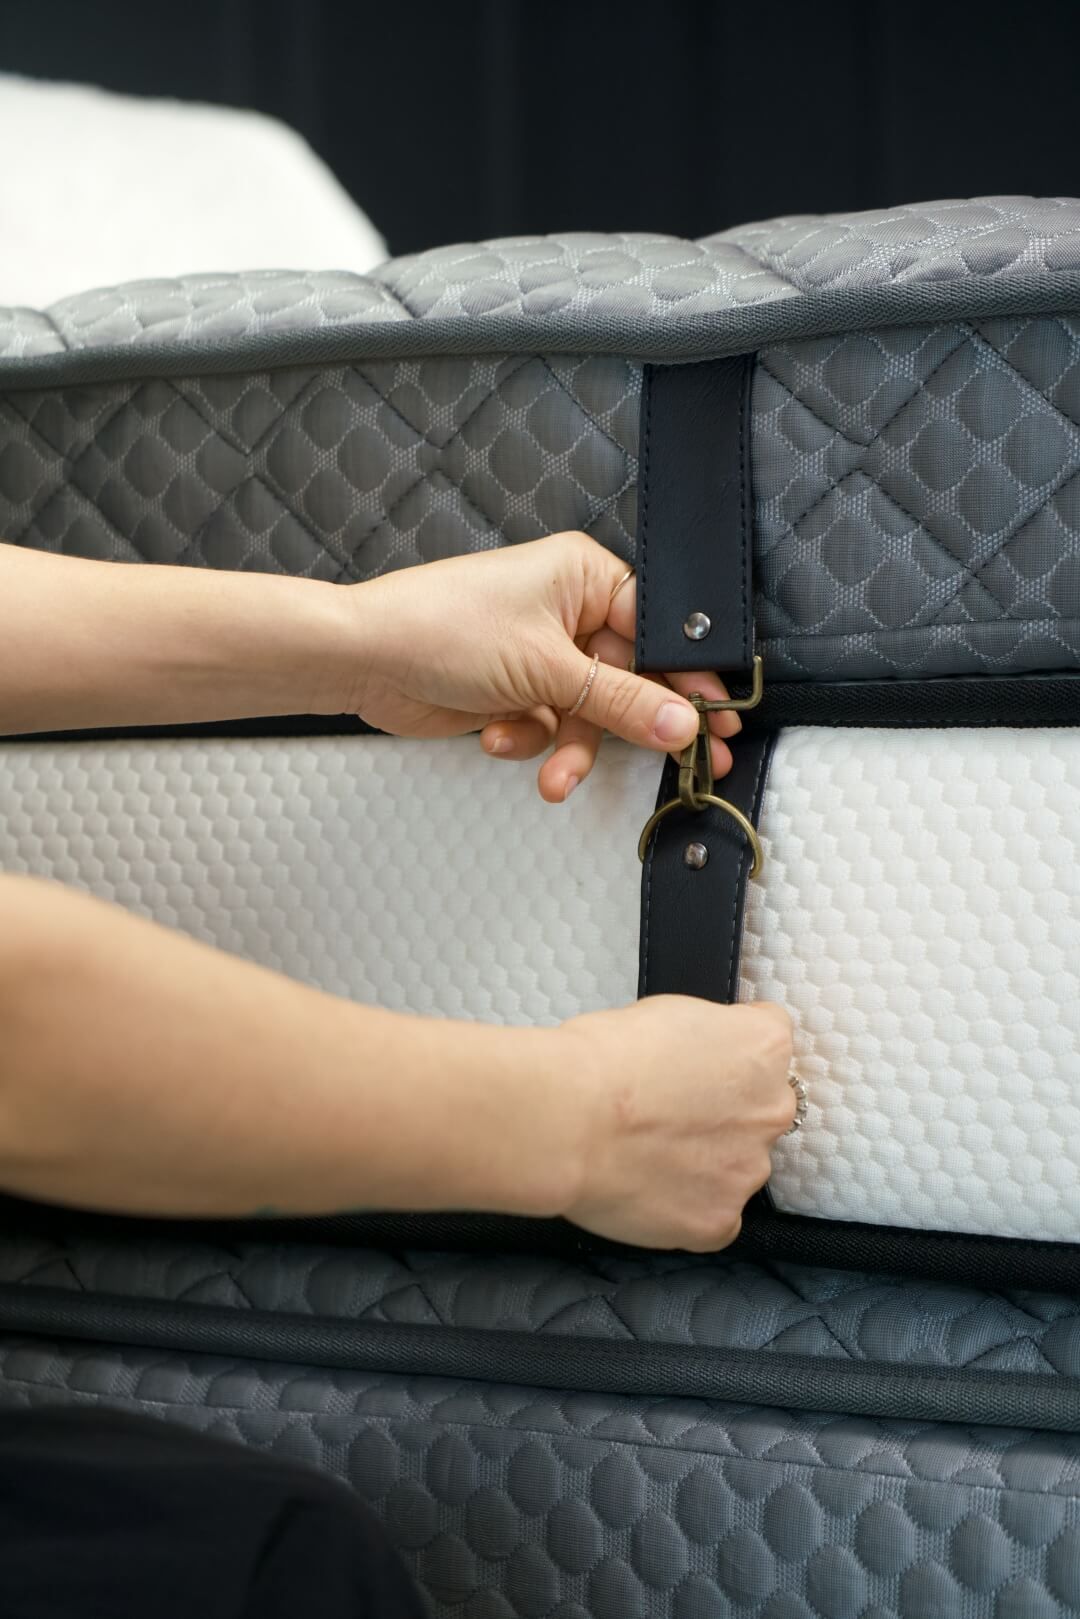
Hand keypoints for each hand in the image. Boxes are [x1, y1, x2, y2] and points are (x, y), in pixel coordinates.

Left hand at [347, 532, 742, 801]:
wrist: (363, 659)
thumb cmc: (443, 629)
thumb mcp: (547, 668)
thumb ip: (621, 701)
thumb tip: (681, 724)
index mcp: (584, 577)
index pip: (659, 632)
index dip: (688, 678)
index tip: (716, 720)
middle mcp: (568, 611)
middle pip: (631, 678)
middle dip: (635, 725)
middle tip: (687, 764)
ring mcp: (542, 653)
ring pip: (590, 713)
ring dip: (572, 748)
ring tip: (556, 775)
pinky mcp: (517, 691)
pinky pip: (551, 727)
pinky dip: (530, 741)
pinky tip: (497, 737)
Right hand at [556, 997, 794, 1249]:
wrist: (570, 1120)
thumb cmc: (603, 1060)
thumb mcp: (669, 1012)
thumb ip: (708, 1039)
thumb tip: (703, 1059)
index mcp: (763, 1048)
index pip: (767, 1041)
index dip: (726, 1051)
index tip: (698, 1062)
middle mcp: (772, 1110)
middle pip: (761, 1109)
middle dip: (725, 1112)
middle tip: (669, 1113)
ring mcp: (748, 1171)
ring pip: (738, 1166)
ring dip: (707, 1162)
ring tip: (649, 1155)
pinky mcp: (719, 1221)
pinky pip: (715, 1216)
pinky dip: (687, 1207)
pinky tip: (649, 1189)